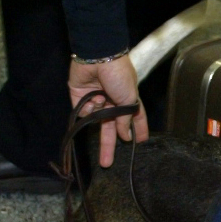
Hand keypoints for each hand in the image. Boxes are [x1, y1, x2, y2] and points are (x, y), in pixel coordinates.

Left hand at [69, 54, 147, 168]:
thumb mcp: (129, 98)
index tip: (140, 144)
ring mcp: (96, 101)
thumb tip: (125, 135)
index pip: (134, 120)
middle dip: (109, 145)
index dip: (138, 131)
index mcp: (127, 100)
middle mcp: (112, 102)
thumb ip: (126, 119)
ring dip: (99, 113)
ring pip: (96, 120)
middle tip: (107, 163)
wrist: (98, 57)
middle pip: (110, 128)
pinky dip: (88, 106)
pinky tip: (92, 96)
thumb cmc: (119, 76)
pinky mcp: (80, 98)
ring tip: (101, 98)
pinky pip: (83, 112)